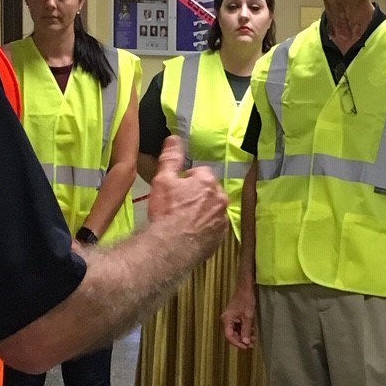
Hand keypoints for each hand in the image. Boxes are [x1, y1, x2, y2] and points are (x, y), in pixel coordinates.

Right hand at [146, 137, 226, 251]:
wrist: (170, 247)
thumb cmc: (166, 211)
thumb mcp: (163, 180)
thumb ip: (171, 158)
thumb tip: (174, 138)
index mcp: (208, 181)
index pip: (200, 173)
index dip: (187, 180)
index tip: (176, 191)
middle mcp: (220, 198)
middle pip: (209, 191)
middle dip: (197, 195)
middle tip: (179, 206)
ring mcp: (222, 219)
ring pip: (212, 209)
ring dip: (202, 211)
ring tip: (184, 221)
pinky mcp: (221, 237)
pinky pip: (214, 227)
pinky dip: (205, 228)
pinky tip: (191, 233)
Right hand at [221, 288, 256, 350]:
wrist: (246, 288)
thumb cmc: (246, 300)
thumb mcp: (248, 317)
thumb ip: (246, 330)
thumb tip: (246, 342)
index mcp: (227, 320)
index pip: (229, 336)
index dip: (237, 343)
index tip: (246, 347)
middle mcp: (226, 320)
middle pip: (232, 335)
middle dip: (241, 340)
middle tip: (251, 345)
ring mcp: (230, 318)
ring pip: (235, 331)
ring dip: (244, 336)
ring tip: (253, 339)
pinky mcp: (234, 317)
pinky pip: (238, 327)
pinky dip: (244, 330)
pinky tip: (251, 331)